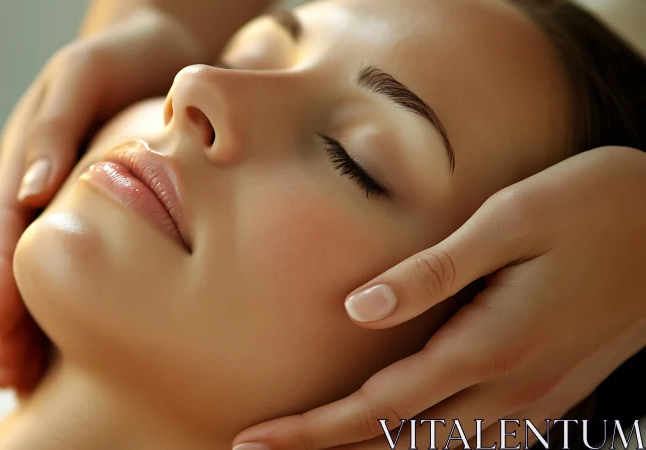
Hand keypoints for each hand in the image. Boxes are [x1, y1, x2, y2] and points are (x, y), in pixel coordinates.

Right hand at [0, 7, 206, 395]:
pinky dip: (75, 298)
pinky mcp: (103, 205)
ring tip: (26, 375)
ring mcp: (69, 197)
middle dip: (10, 316)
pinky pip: (84, 255)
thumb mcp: (80, 77)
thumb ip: (55, 129)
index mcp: (29, 157)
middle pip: (17, 258)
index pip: (6, 225)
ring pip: (47, 265)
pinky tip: (78, 338)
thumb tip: (35, 190)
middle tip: (8, 372)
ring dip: (34, 321)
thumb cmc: (119, 57)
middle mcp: (42, 184)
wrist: (161, 45)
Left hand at [232, 146, 645, 449]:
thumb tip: (357, 309)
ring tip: (316, 449)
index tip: (254, 440)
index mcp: (488, 347)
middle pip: (398, 444)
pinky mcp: (555, 395)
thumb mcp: (510, 221)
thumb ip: (433, 272)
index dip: (310, 430)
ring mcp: (537, 402)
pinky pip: (480, 444)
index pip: (377, 407)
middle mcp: (510, 390)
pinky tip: (402, 441)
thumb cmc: (594, 207)